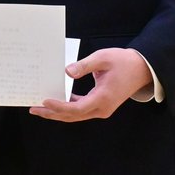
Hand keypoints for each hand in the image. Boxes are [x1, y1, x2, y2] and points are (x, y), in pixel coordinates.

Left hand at [30, 48, 151, 121]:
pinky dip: (68, 107)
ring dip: (58, 112)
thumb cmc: (123, 62)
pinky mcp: (101, 105)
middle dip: (52, 113)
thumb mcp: (103, 58)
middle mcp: (102, 108)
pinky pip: (81, 109)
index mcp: (103, 98)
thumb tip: (67, 72)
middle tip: (34, 109)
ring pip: (76, 115)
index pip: (76, 108)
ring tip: (40, 107)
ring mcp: (102, 108)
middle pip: (73, 116)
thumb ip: (84, 65)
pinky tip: (57, 101)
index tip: (44, 101)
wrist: (141, 69)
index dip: (59, 107)